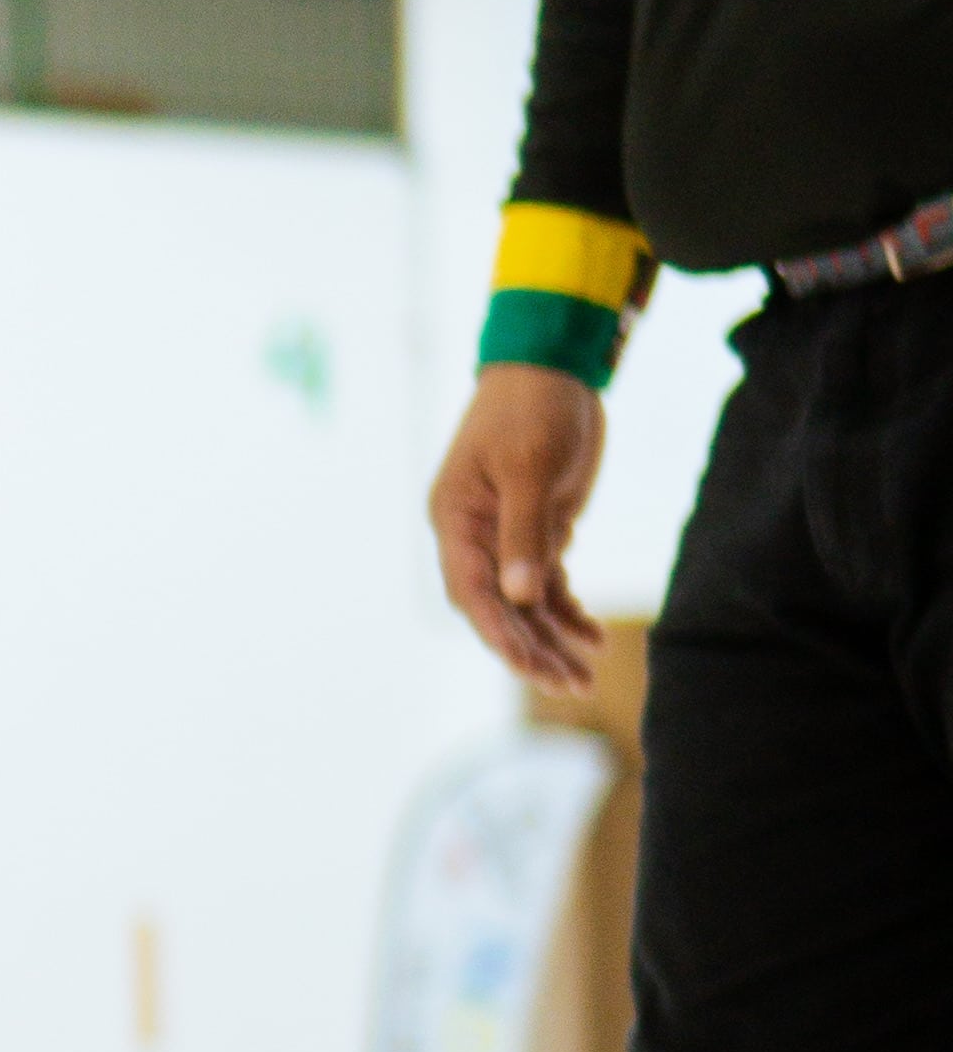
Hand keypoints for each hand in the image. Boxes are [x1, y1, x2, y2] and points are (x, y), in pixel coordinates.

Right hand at [428, 367, 606, 688]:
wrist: (552, 366)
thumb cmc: (533, 407)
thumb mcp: (530, 467)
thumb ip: (524, 532)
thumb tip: (520, 598)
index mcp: (456, 519)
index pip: (472, 591)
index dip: (498, 634)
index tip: (529, 667)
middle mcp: (474, 536)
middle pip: (497, 610)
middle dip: (530, 650)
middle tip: (569, 685)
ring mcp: (504, 537)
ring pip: (524, 605)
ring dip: (552, 641)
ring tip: (584, 680)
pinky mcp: (536, 531)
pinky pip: (547, 585)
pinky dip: (568, 612)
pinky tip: (594, 637)